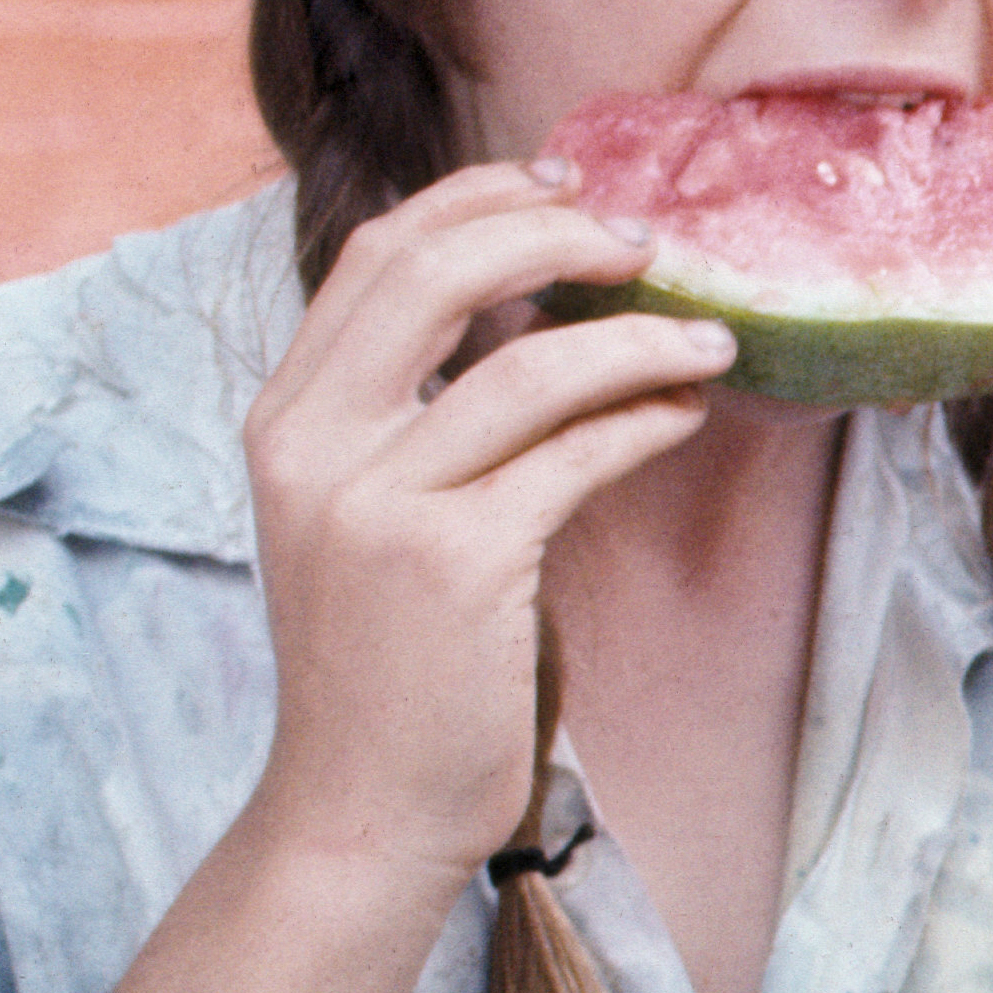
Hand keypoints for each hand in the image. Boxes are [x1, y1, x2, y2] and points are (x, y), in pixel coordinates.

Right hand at [238, 160, 727, 892]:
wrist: (359, 807)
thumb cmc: (386, 669)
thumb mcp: (360, 522)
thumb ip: (407, 423)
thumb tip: (531, 320)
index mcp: (283, 421)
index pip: (373, 257)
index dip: (473, 201)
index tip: (562, 185)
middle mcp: (312, 446)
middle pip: (435, 273)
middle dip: (554, 234)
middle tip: (647, 243)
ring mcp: (377, 502)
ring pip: (528, 367)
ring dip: (637, 340)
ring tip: (709, 344)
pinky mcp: (454, 561)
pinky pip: (573, 456)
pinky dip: (643, 421)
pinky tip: (685, 414)